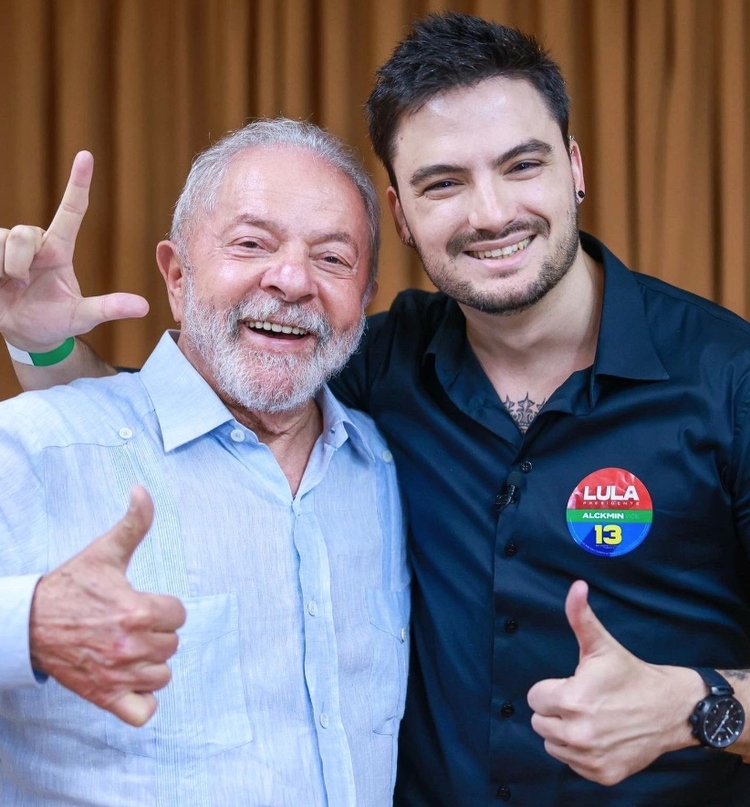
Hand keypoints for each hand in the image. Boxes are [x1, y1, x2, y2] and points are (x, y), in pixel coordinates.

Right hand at [0, 150, 148, 352]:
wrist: (23, 333)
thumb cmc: (54, 321)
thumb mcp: (81, 317)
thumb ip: (108, 308)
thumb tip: (144, 307)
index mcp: (60, 250)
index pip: (71, 211)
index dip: (78, 183)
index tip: (86, 155)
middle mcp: (36, 242)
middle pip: (26, 232)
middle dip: (20, 261)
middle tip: (23, 283)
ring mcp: (10, 246)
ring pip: (5, 238)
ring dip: (6, 265)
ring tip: (9, 284)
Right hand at [29, 486, 186, 726]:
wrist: (28, 622)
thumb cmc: (71, 586)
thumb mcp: (104, 552)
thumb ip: (133, 523)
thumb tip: (142, 490)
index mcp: (137, 610)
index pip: (179, 614)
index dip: (164, 608)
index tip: (142, 604)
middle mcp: (131, 645)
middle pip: (172, 644)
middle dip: (156, 634)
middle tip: (130, 626)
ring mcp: (118, 675)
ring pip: (162, 676)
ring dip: (151, 665)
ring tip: (129, 650)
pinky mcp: (104, 698)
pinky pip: (144, 712)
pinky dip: (143, 701)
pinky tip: (131, 681)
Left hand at [527, 580, 700, 785]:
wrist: (670, 709)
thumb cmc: (630, 674)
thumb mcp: (601, 644)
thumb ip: (580, 616)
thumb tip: (576, 586)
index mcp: (572, 700)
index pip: (534, 698)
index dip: (551, 689)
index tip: (573, 685)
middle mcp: (579, 733)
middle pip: (539, 723)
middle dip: (555, 711)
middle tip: (581, 701)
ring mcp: (591, 757)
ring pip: (553, 745)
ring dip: (564, 732)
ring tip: (590, 717)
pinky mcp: (603, 774)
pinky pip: (572, 764)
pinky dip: (581, 753)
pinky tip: (600, 736)